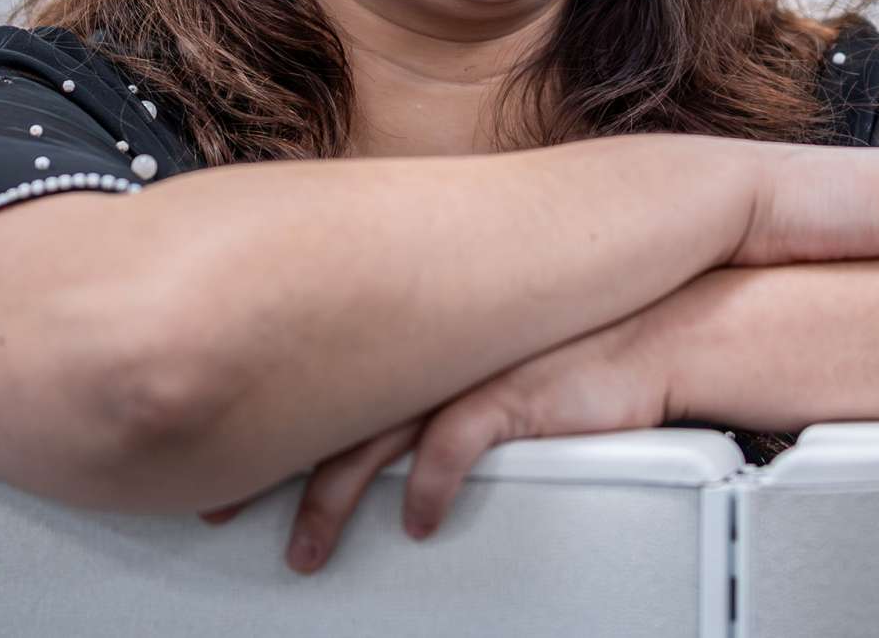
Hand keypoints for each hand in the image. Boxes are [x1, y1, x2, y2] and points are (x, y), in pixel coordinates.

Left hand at [200, 310, 668, 573]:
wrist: (659, 327)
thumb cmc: (576, 344)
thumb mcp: (486, 349)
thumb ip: (429, 366)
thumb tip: (382, 412)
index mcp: (414, 330)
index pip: (319, 373)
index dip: (262, 420)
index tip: (219, 455)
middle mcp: (430, 346)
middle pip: (326, 409)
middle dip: (268, 466)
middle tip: (220, 510)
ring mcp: (465, 366)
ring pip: (373, 436)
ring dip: (330, 501)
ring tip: (306, 551)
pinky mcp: (510, 392)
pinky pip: (453, 445)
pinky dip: (427, 489)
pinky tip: (416, 521)